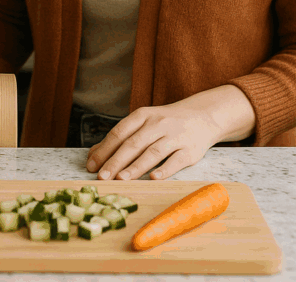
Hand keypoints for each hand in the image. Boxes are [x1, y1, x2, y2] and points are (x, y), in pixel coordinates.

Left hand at [84, 100, 223, 180]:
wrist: (203, 116)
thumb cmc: (165, 123)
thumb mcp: (143, 123)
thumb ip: (120, 138)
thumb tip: (93, 155)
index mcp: (143, 116)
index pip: (119, 132)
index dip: (104, 149)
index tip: (91, 165)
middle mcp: (158, 124)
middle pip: (133, 143)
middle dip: (116, 161)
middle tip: (102, 177)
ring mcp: (175, 136)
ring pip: (153, 152)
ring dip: (136, 167)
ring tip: (121, 179)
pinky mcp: (191, 150)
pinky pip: (176, 160)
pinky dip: (165, 170)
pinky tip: (153, 178)